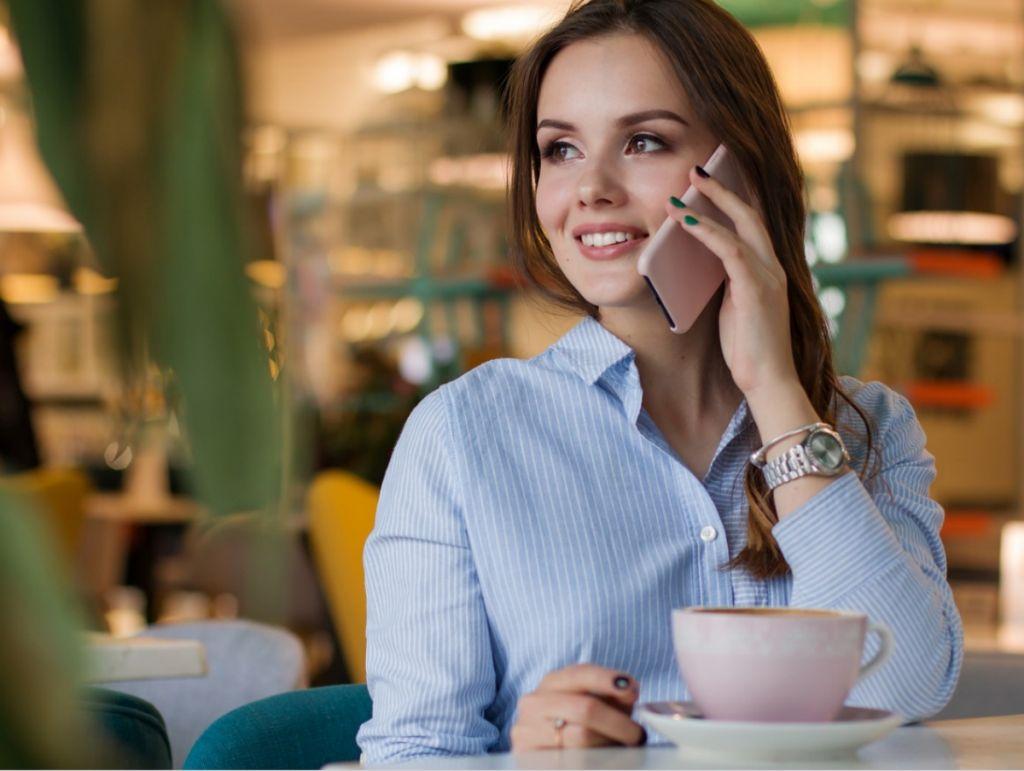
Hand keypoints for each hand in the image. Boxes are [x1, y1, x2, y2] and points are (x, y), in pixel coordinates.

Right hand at [510, 664, 645, 751]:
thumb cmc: (575, 725)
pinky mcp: (529, 759)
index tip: (633, 690)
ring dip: (609, 743)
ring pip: (581, 738)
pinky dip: (595, 760)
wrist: (546, 751)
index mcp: (551, 683)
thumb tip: (630, 692)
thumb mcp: (591, 702)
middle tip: (637, 734)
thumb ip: (611, 695)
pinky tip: (603, 760)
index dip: (608, 680)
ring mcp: (527, 732)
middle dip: (618, 722)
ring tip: (620, 747)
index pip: (581, 674)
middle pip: (585, 709)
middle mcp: (533, 704)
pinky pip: (572, 761)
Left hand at [664, 167, 798, 396]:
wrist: (767, 382)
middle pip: (750, 214)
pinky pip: (730, 251)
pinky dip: (707, 232)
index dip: (732, 199)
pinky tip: (685, 221)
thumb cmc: (747, 349)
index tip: (710, 181)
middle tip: (696, 170)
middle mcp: (773, 267)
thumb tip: (698, 261)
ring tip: (683, 188)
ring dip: (710, 204)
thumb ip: (724, 282)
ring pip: (741, 226)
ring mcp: (768, 276)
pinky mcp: (757, 289)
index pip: (752, 224)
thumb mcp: (732, 307)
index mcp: (768, 271)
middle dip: (722, 189)